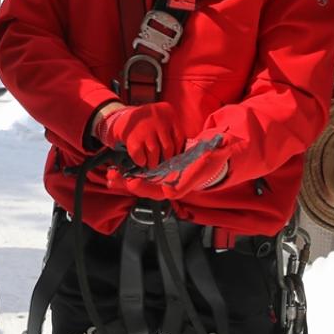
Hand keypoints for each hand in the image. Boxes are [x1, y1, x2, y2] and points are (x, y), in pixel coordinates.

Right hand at [97, 102, 183, 169]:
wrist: (126, 119)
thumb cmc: (152, 125)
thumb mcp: (165, 121)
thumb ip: (174, 133)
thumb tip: (182, 156)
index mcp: (169, 114)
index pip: (179, 138)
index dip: (178, 151)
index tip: (174, 158)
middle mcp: (158, 121)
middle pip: (168, 147)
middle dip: (167, 160)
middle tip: (164, 165)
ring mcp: (145, 130)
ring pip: (155, 153)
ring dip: (154, 163)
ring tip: (153, 165)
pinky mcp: (133, 139)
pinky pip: (141, 157)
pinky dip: (142, 162)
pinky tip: (142, 160)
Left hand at [106, 135, 230, 199]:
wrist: (209, 157)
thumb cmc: (213, 157)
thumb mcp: (218, 151)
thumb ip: (219, 147)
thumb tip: (223, 143)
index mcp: (185, 182)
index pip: (170, 190)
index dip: (154, 188)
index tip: (140, 183)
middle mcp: (172, 184)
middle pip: (150, 189)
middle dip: (133, 185)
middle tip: (120, 179)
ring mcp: (163, 179)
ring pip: (142, 183)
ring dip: (125, 181)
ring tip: (111, 175)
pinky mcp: (156, 174)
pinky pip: (139, 176)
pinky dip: (127, 175)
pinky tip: (114, 171)